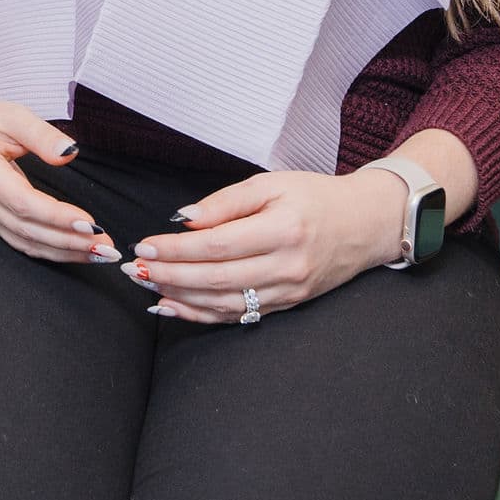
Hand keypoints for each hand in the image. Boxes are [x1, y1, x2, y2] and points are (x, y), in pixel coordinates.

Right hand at [0, 92, 108, 266]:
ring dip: (65, 252)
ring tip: (99, 253)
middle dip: (70, 242)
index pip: (24, 203)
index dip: (58, 216)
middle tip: (106, 247)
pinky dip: (52, 250)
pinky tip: (76, 250)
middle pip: (29, 230)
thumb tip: (69, 154)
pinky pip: (23, 243)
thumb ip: (41, 134)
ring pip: (27, 243)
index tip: (90, 222)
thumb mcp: (11, 115)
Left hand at [128, 167, 403, 321]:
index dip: (177, 249)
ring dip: (180, 297)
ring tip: (147, 286)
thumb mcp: (272, 184)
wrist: (365, 225)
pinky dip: (202, 314)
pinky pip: (238, 315)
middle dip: (170, 275)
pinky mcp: (288, 305)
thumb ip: (226, 203)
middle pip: (216, 278)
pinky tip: (174, 306)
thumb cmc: (315, 197)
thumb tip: (184, 220)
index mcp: (283, 229)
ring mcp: (289, 291)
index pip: (217, 245)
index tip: (145, 245)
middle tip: (135, 269)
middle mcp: (287, 265)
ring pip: (224, 302)